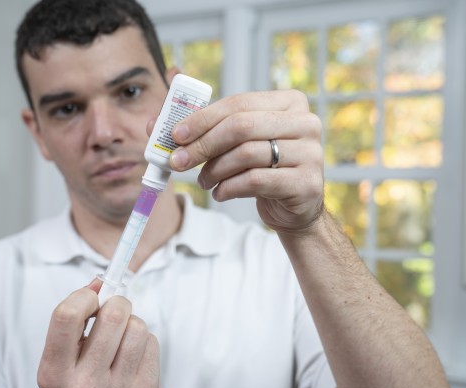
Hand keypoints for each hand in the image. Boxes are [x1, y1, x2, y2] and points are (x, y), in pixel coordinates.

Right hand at [37, 279, 161, 387]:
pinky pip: (152, 343)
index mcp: (53, 374)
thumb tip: (98, 281)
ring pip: (137, 327)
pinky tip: (133, 357)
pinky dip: (144, 342)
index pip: (66, 316)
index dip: (83, 296)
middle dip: (116, 304)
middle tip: (114, 311)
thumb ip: (72, 322)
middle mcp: (83, 386)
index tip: (91, 297)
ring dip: (132, 324)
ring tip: (122, 339)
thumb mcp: (61, 362)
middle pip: (112, 315)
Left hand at [168, 90, 323, 234]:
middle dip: (202, 145)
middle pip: (241, 127)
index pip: (238, 104)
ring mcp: (311, 153)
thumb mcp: (237, 143)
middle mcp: (306, 122)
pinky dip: (229, 188)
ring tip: (204, 181)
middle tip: (178, 161)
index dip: (202, 118)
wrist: (294, 207)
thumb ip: (203, 127)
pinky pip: (255, 181)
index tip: (175, 135)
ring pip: (246, 154)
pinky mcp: (307, 183)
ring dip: (214, 170)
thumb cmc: (261, 168)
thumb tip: (154, 122)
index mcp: (289, 102)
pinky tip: (221, 193)